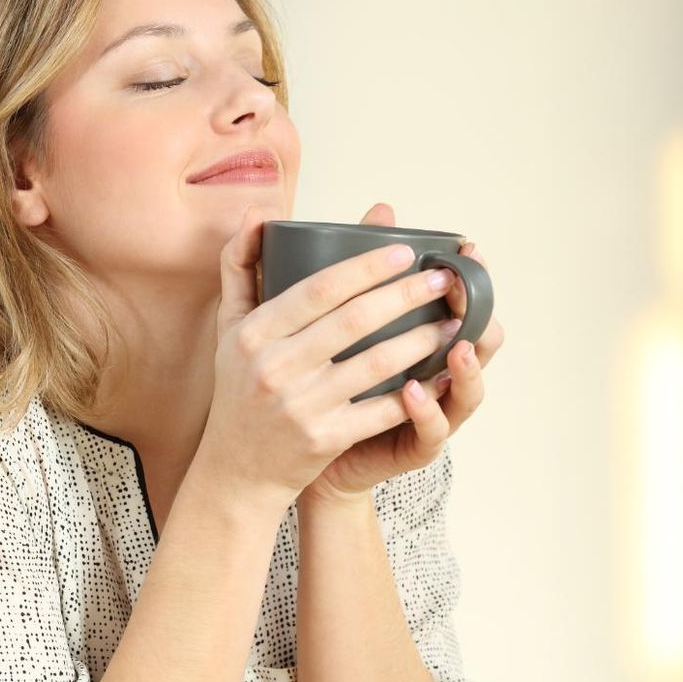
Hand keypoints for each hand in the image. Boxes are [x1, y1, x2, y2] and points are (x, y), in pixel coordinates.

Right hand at [196, 203, 482, 508]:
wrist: (236, 469)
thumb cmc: (240, 388)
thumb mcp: (228, 327)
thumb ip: (239, 266)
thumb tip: (257, 213)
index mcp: (254, 332)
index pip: (319, 288)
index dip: (366, 267)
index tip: (406, 251)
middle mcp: (275, 366)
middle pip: (355, 320)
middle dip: (407, 295)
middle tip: (444, 279)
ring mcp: (301, 406)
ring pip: (376, 363)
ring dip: (422, 340)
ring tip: (453, 322)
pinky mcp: (324, 439)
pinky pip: (381, 411)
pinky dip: (417, 392)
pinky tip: (444, 374)